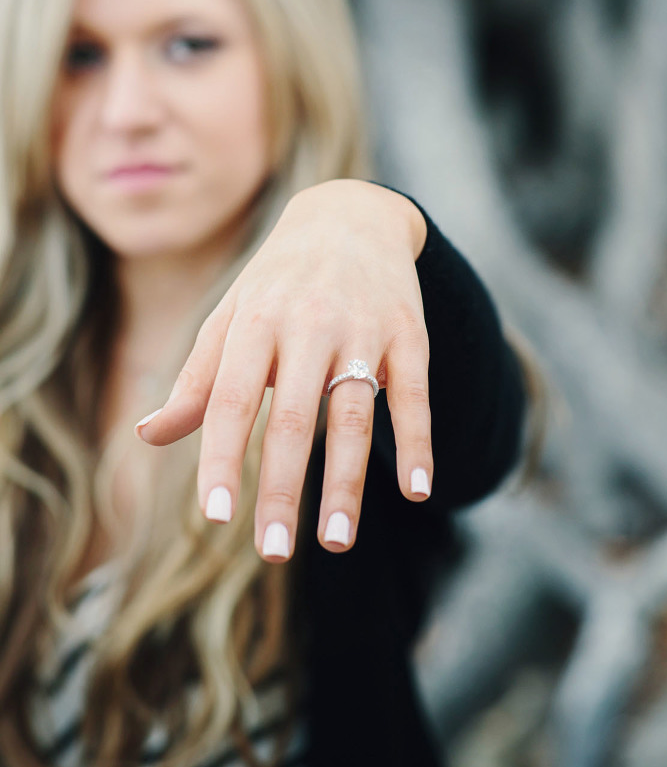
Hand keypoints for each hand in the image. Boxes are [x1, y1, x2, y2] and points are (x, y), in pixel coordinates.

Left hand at [133, 179, 431, 561]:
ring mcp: (363, 330)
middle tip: (274, 551)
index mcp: (254, 323)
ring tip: (336, 541)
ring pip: (355, 414)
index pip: (230, 400)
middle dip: (282, 488)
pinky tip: (418, 490)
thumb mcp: (231, 318)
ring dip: (346, 482)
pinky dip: (417, 442)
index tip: (217, 516)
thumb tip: (147, 437)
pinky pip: (414, 394)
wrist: (351, 215)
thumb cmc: (277, 280)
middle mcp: (307, 325)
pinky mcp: (408, 334)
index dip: (221, 458)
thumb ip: (197, 380)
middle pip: (292, 418)